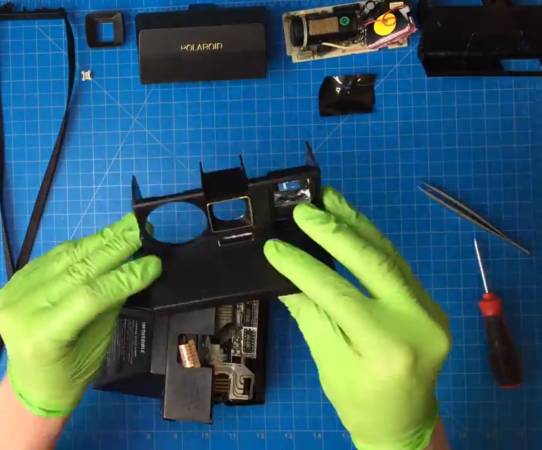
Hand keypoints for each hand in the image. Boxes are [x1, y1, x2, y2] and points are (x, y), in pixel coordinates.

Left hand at [0, 213, 161, 416]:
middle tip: (141, 228)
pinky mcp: (13, 281)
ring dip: (99, 240)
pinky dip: (79, 248)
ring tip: (125, 227)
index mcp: (42, 336)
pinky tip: (100, 239)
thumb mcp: (96, 345)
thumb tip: (134, 268)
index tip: (154, 262)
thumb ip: (109, 305)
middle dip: (114, 248)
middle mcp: (22, 310)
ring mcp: (14, 293)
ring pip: (63, 258)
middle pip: (76, 270)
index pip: (90, 296)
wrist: (30, 383)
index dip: (124, 277)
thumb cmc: (68, 374)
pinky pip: (52, 258)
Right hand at [264, 187, 450, 448]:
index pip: (338, 294)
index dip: (303, 267)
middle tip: (304, 209)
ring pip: (391, 256)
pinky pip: (398, 266)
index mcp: (387, 347)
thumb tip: (284, 273)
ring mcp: (431, 311)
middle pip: (374, 264)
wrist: (403, 421)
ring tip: (328, 199)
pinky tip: (350, 223)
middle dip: (335, 231)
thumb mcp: (327, 361)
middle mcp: (418, 323)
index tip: (275, 247)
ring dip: (356, 224)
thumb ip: (310, 313)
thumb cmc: (358, 400)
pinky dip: (372, 242)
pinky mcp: (431, 303)